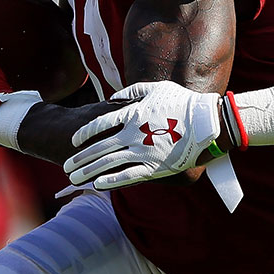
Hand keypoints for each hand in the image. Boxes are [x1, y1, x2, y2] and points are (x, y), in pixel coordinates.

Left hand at [65, 81, 220, 189]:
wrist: (207, 122)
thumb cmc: (184, 102)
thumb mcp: (156, 88)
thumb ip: (132, 92)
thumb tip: (113, 99)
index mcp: (131, 115)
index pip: (99, 125)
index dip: (85, 134)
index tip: (75, 141)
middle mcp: (132, 134)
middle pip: (98, 148)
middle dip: (80, 158)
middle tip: (66, 165)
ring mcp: (142, 152)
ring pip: (108, 164)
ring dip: (88, 172)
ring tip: (74, 178)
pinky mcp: (154, 167)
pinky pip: (127, 176)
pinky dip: (110, 181)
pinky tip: (97, 184)